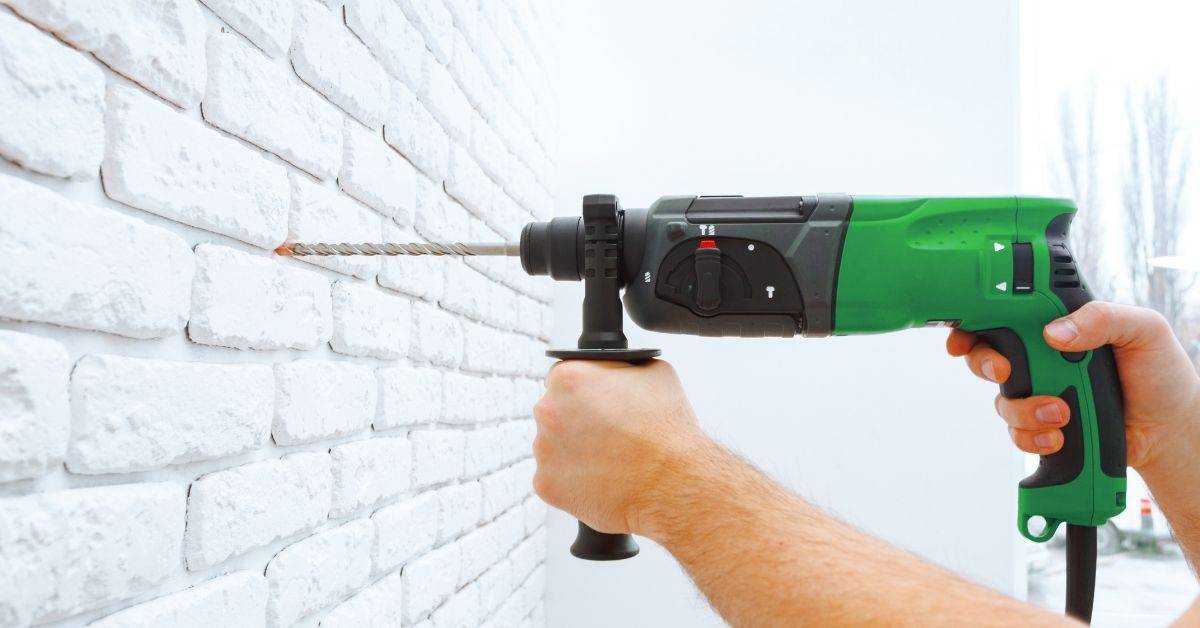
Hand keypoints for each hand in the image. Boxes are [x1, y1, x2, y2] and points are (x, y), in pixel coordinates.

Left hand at [532, 359, 703, 535]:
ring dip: (575, 450)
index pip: (565, 378)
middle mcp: (548, 411)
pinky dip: (575, 479)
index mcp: (569, 378)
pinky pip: (556, 477)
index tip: (599, 403)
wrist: (673, 484)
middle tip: (609, 433)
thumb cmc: (666, 431)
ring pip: (554, 445)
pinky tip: (603, 478)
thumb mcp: (654, 372)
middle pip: (555, 411)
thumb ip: (622, 366)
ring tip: (610, 458)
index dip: (586, 390)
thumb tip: (616, 369)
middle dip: (577, 420)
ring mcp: (544, 451)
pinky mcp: (547, 484)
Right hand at [947, 301, 1199, 469]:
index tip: (964, 337)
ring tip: (1061, 413)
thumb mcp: (1143, 331)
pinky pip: (1017, 434)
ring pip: (1002, 401)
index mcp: (1059, 326)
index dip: (974, 323)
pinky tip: (1059, 436)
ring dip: (1025, 409)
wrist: (1170, 431)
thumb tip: (1055, 331)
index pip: (1004, 315)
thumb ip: (1102, 319)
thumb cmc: (1162, 375)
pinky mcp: (1043, 426)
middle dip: (986, 365)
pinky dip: (1033, 438)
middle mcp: (1042, 358)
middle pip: (986, 356)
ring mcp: (1040, 393)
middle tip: (1005, 371)